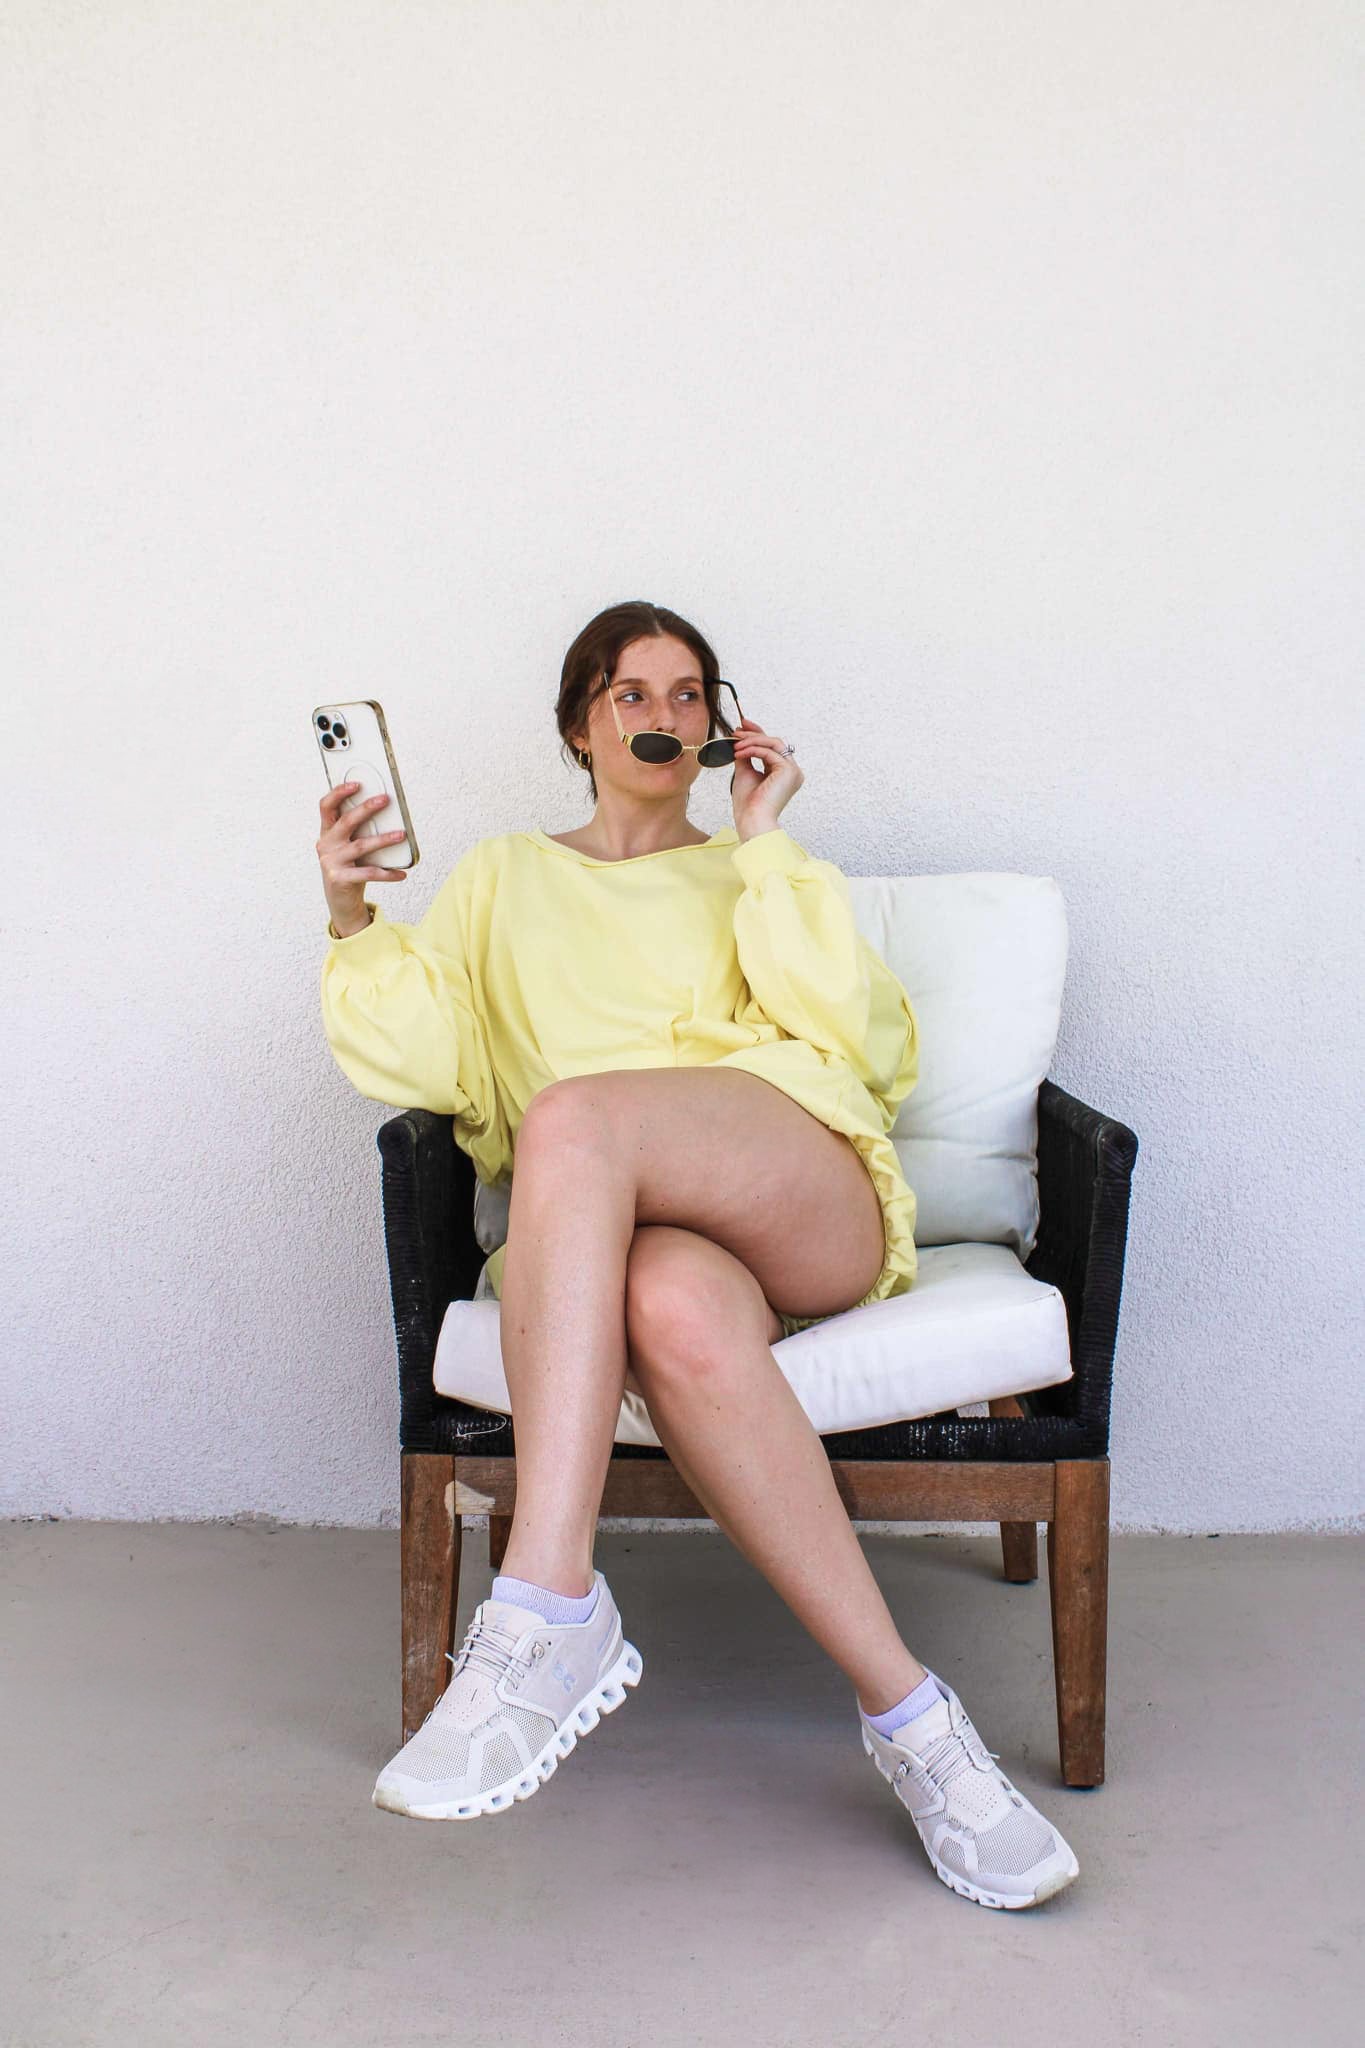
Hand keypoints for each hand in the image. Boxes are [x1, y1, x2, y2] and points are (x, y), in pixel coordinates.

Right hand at [316, 781, 407, 929]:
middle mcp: (326, 845)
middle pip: (346, 822)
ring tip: (401, 835)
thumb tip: (388, 813)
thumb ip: (359, 831)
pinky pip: (368, 873)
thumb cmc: (349, 866)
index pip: (326, 806)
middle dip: (366, 808)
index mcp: (327, 832)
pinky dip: (387, 873)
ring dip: (383, 840)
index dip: (339, 793)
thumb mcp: (349, 846)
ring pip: (360, 846)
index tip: (357, 783)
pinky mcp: (340, 879)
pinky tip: (401, 873)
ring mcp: (331, 862)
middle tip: (385, 799)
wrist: (340, 900)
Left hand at [729, 717, 802, 839]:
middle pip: (774, 743)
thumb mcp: (745, 773)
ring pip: (774, 744)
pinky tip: (739, 753)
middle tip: (737, 730)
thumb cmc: (748, 804)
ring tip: (736, 744)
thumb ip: (746, 756)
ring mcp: (793, 771)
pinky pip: (770, 752)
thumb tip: (741, 741)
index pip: (772, 748)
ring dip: (752, 741)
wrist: (751, 819)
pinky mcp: (789, 771)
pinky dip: (753, 750)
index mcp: (784, 774)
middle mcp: (792, 771)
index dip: (758, 734)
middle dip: (754, 734)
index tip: (742, 727)